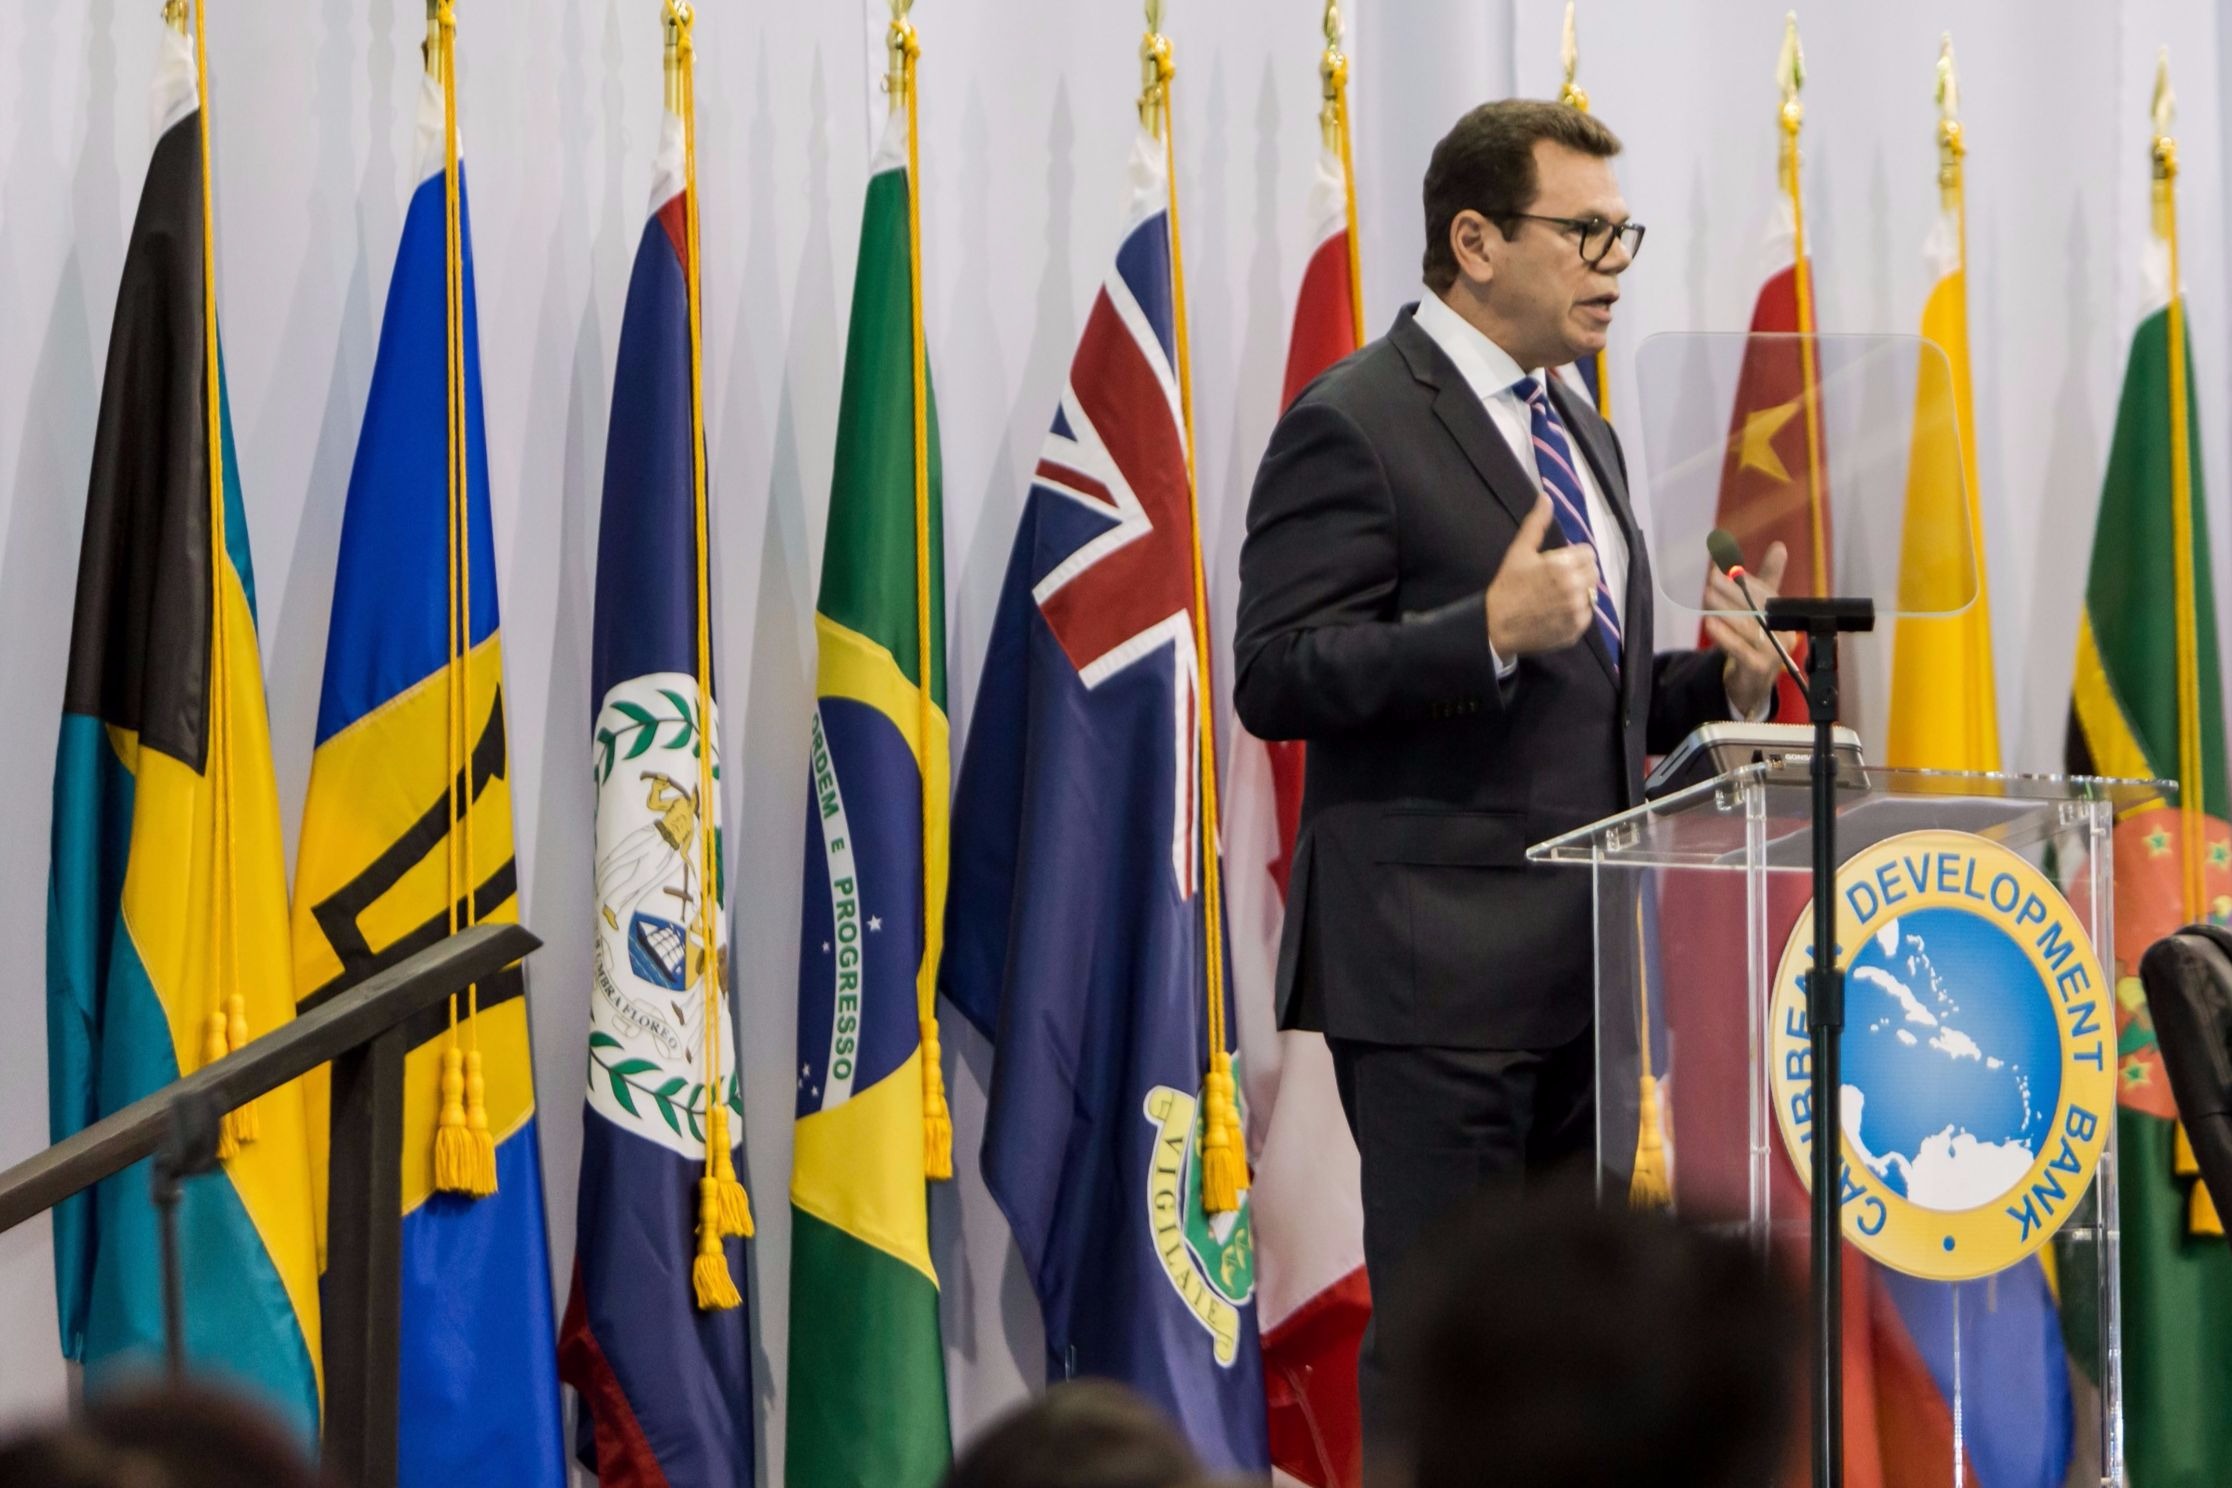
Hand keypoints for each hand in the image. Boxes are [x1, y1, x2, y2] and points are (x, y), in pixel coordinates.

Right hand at [1486, 495, 1599, 657]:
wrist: (1496, 626)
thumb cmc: (1507, 586)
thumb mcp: (1519, 551)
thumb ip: (1536, 524)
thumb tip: (1546, 498)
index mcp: (1562, 565)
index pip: (1588, 553)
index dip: (1574, 556)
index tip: (1558, 564)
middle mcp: (1574, 587)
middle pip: (1593, 572)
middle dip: (1578, 572)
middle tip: (1557, 580)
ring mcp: (1577, 610)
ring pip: (1592, 593)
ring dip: (1579, 592)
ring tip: (1557, 597)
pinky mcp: (1577, 629)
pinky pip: (1587, 614)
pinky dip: (1577, 612)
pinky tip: (1558, 611)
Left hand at [1704, 540, 1790, 717]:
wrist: (1752, 683)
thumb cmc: (1755, 640)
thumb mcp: (1760, 610)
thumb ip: (1763, 581)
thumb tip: (1779, 546)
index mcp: (1785, 617)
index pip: (1767, 594)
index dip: (1745, 579)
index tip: (1724, 566)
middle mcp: (1784, 634)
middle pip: (1757, 609)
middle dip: (1733, 591)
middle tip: (1712, 576)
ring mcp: (1773, 653)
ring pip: (1747, 628)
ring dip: (1725, 609)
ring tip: (1707, 595)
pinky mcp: (1758, 668)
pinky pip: (1740, 650)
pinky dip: (1724, 635)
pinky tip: (1709, 621)